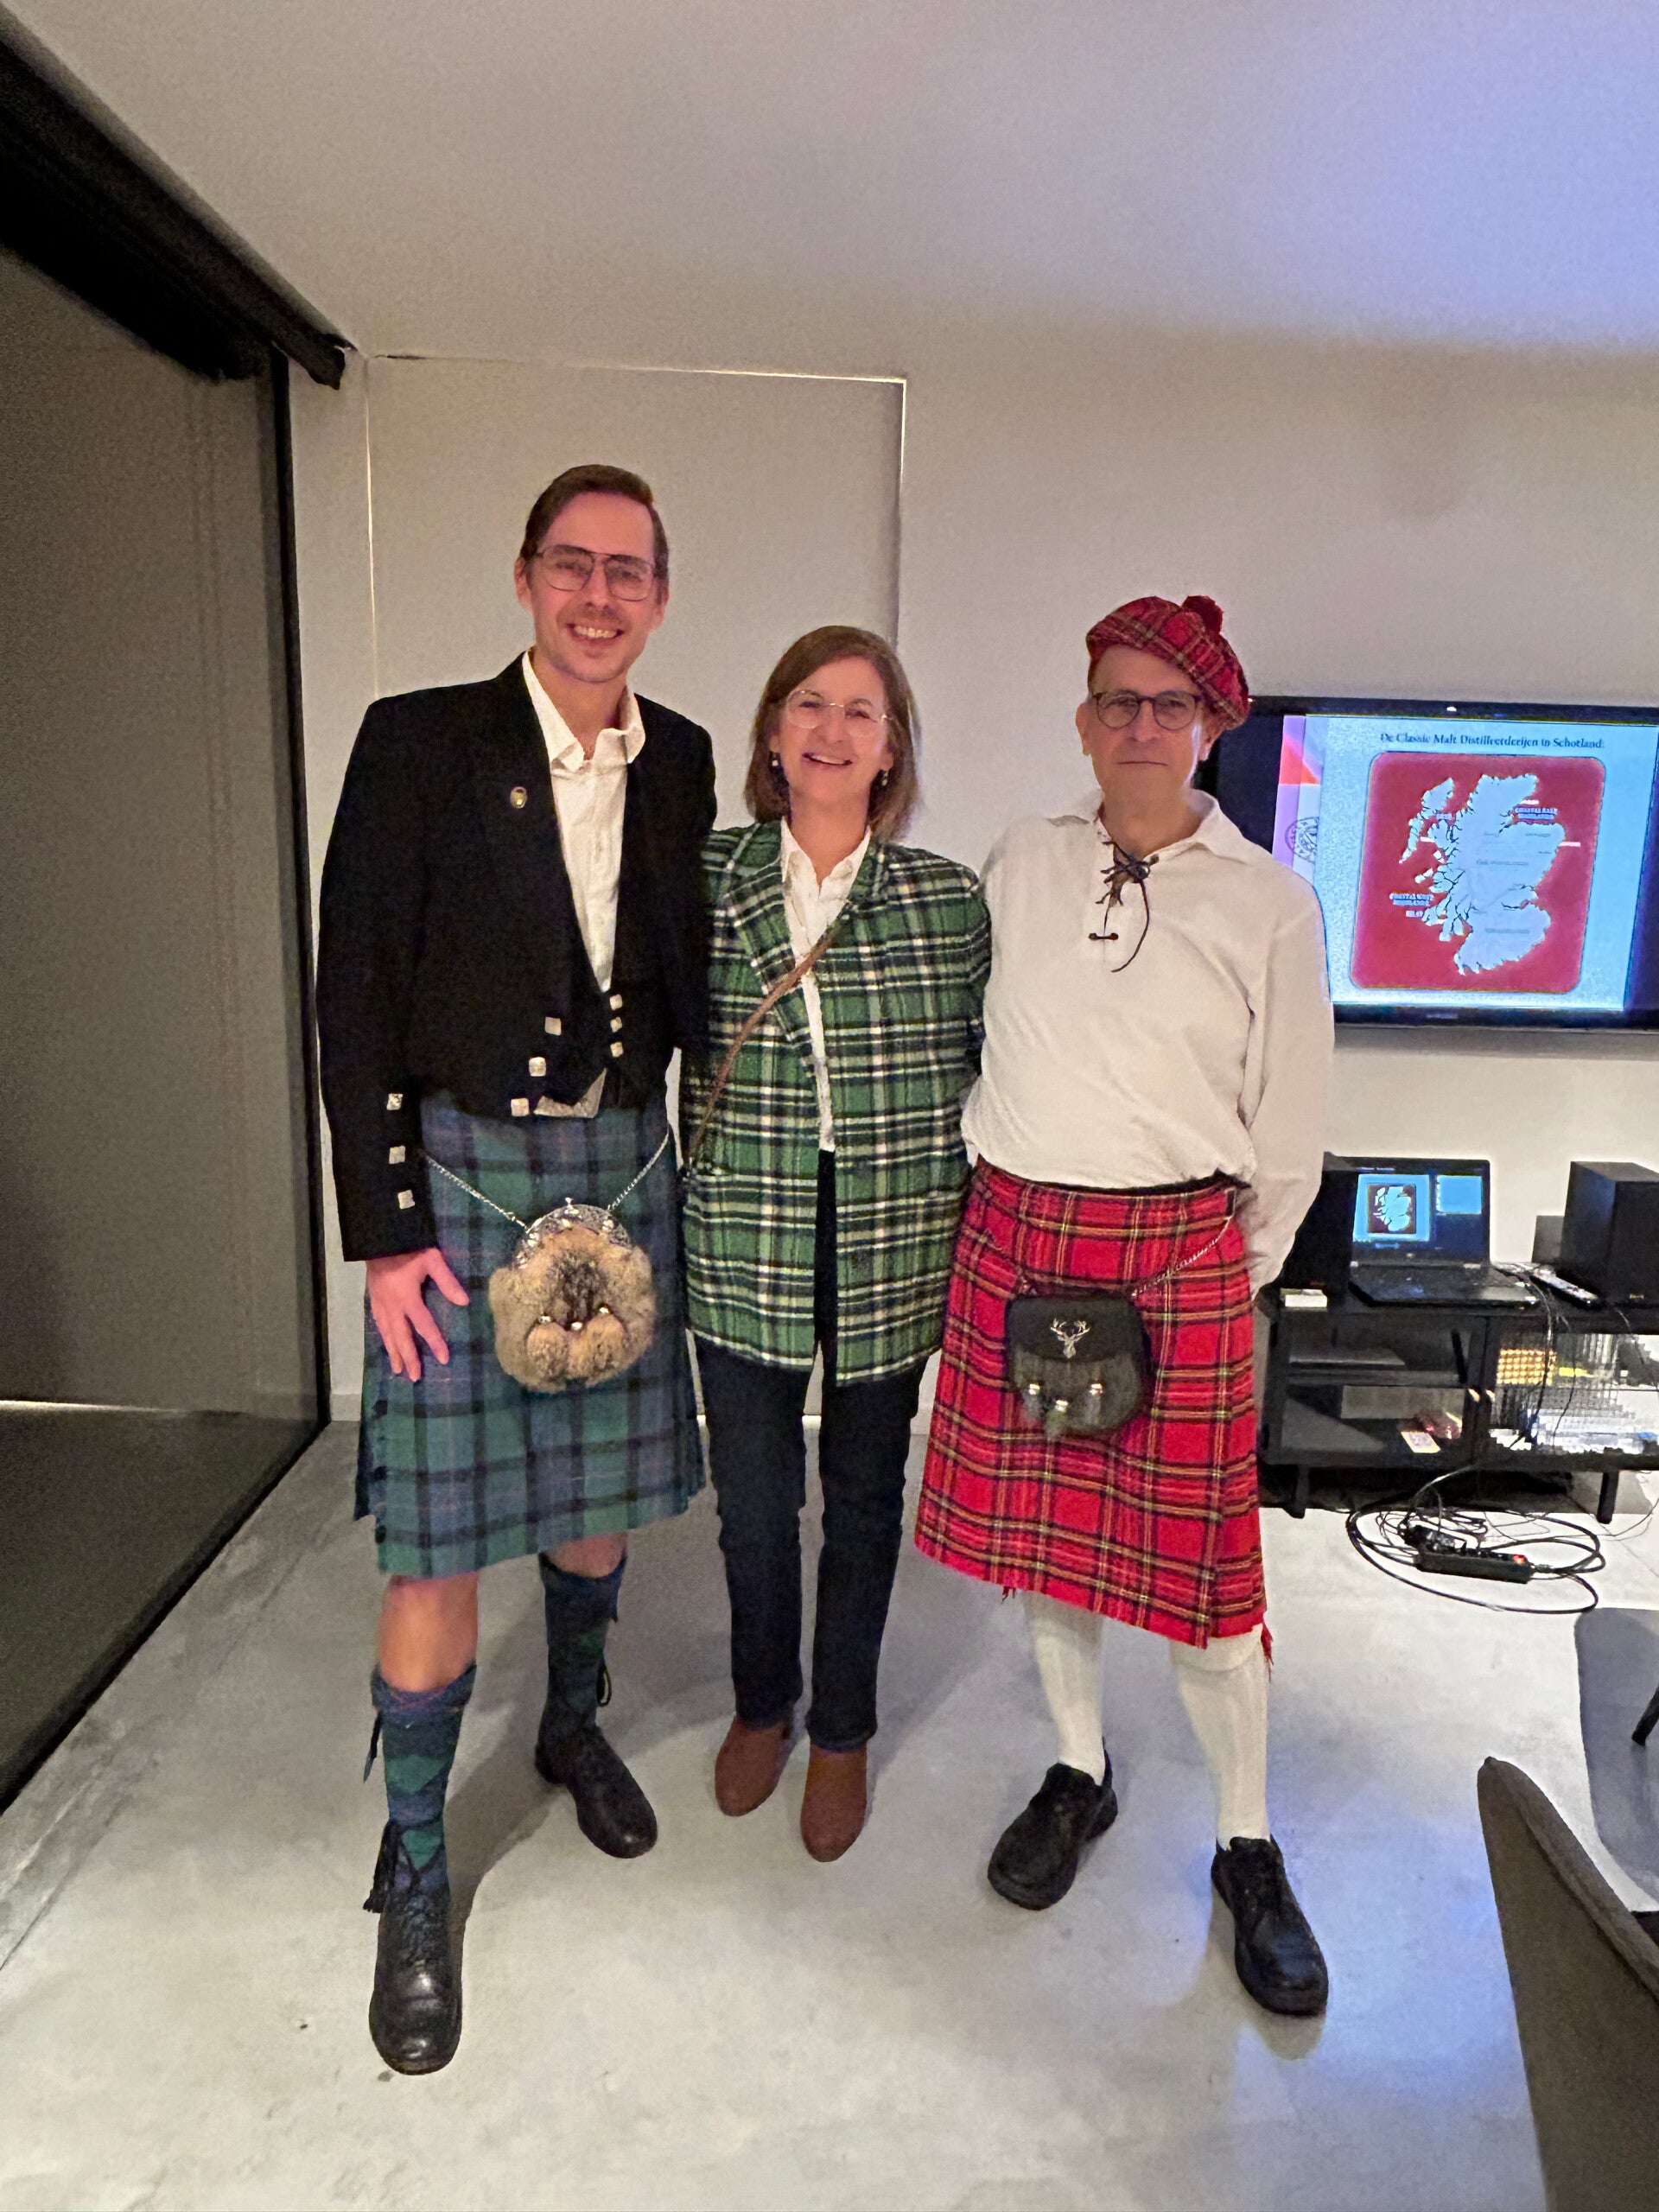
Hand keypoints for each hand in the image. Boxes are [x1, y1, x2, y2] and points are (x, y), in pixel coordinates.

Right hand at [366, 1246, 469, 1381]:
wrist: (379, 1238)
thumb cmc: (409, 1248)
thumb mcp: (432, 1260)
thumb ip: (447, 1281)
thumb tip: (464, 1302)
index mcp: (408, 1298)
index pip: (424, 1326)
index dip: (435, 1343)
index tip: (444, 1359)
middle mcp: (392, 1306)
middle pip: (401, 1337)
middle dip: (409, 1358)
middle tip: (415, 1378)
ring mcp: (380, 1304)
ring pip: (387, 1334)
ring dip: (393, 1353)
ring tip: (398, 1371)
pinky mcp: (373, 1299)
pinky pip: (378, 1324)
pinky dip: (383, 1338)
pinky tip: (386, 1345)